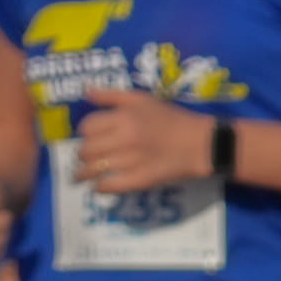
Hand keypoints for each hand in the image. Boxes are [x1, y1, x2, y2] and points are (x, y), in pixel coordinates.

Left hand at [69, 81, 217, 197]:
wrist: (201, 144)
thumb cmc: (173, 118)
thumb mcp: (144, 99)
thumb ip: (113, 95)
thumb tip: (86, 93)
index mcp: (124, 117)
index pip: (88, 127)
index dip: (84, 133)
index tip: (87, 138)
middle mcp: (125, 138)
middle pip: (87, 149)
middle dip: (81, 155)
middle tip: (83, 158)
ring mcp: (132, 161)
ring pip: (95, 169)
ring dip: (82, 175)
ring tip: (79, 178)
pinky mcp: (141, 180)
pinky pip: (111, 186)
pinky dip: (100, 188)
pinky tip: (98, 187)